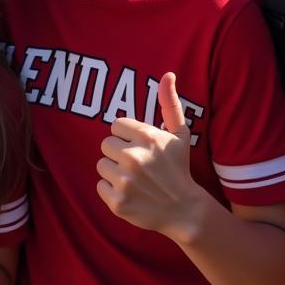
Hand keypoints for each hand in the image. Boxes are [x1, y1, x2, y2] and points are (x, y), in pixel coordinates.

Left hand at [96, 72, 203, 238]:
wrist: (185, 211)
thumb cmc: (179, 168)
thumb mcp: (180, 134)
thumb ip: (170, 102)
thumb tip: (167, 74)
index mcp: (147, 137)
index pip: (116, 125)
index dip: (127, 135)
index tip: (139, 146)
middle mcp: (134, 157)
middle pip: (105, 144)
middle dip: (118, 152)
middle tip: (136, 164)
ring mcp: (124, 181)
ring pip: (101, 165)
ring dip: (114, 171)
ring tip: (134, 179)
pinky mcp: (117, 202)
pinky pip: (100, 186)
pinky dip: (111, 190)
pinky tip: (130, 192)